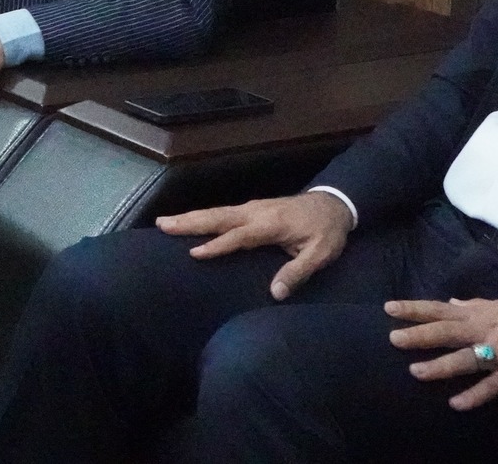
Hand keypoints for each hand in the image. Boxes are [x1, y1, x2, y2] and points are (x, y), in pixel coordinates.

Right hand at [157, 192, 353, 298]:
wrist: (334, 204)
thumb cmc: (327, 232)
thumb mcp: (321, 255)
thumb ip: (298, 272)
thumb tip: (275, 294)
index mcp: (271, 224)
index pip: (239, 236)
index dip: (217, 245)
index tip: (194, 253)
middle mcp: (257, 212)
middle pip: (219, 217)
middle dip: (190, 222)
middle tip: (162, 225)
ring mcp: (253, 208)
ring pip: (217, 212)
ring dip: (191, 217)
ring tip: (165, 222)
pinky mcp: (252, 209)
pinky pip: (223, 213)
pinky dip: (203, 217)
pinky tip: (190, 222)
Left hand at [386, 288, 497, 410]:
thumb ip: (474, 304)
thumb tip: (451, 302)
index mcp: (480, 312)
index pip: (440, 309)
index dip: (415, 309)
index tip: (390, 309)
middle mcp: (485, 329)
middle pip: (446, 332)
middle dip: (419, 335)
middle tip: (393, 339)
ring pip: (466, 358)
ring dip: (440, 366)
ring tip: (416, 372)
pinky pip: (493, 385)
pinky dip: (476, 395)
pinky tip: (457, 404)